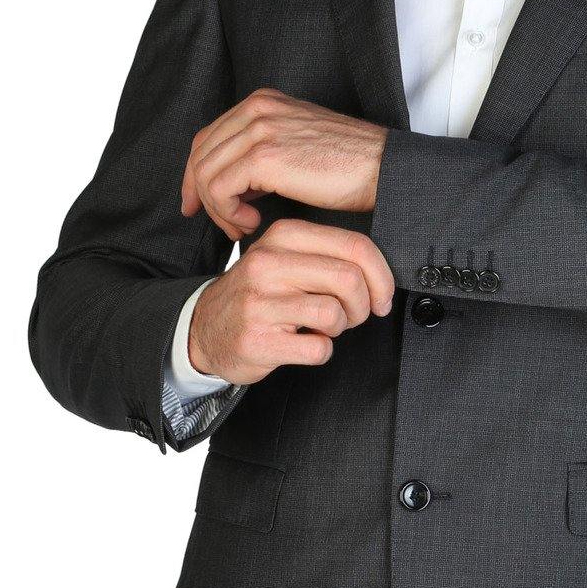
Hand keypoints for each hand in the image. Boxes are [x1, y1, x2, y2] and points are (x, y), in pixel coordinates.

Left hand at [181, 87, 388, 240]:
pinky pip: (220, 189)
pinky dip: (228, 212)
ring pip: (206, 174)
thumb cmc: (349, 163)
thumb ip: (262, 150)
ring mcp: (258, 129)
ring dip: (219, 209)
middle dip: (201, 195)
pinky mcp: (264, 156)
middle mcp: (256, 108)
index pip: (208, 137)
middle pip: (201, 154)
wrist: (380, 167)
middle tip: (223, 224)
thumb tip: (234, 182)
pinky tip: (252, 221)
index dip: (196, 174)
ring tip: (243, 226)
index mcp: (262, 102)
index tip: (197, 204)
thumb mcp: (297, 143)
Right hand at [187, 218, 395, 384]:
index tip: (382, 295)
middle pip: (349, 279)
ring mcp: (260, 302)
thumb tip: (380, 275)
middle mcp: (269, 263)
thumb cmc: (258, 292)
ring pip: (334, 313)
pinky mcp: (258, 340)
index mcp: (284, 236)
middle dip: (363, 304)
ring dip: (340, 327)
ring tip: (324, 327)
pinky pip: (318, 349)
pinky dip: (322, 351)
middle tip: (354, 315)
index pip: (355, 246)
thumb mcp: (287, 257)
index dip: (381, 276)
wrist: (204, 328)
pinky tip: (306, 344)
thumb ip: (329, 256)